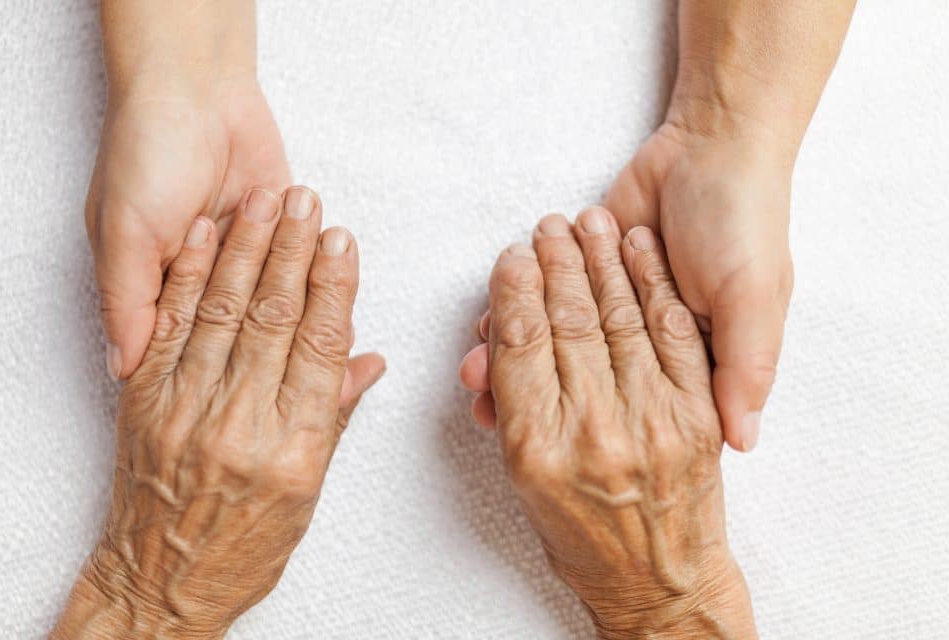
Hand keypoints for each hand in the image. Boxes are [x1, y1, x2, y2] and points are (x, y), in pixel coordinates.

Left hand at [54, 187, 384, 638]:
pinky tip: (209, 237)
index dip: (333, 287)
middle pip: (274, 317)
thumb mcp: (307, 492)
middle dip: (294, 251)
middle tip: (309, 203)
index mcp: (292, 447)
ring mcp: (186, 409)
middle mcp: (239, 423)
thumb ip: (334, 417)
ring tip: (267, 201)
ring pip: (224, 311)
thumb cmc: (243, 547)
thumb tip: (366, 360)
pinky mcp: (144, 402)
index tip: (343, 243)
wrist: (160, 581)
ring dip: (248, 249)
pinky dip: (191, 277)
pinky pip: (170, 327)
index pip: (319, 346)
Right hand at [86, 74, 291, 379]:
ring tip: (313, 322)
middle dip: (262, 344)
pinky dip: (320, 278)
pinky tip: (334, 296)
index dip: (208, 370)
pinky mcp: (283, 232)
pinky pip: (307, 268)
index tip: (234, 388)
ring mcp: (247, 256)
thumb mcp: (123, 234)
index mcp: (157, 284)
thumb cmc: (147, 152)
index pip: (184, 348)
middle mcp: (203, 277)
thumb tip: (122, 370)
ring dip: (296, 309)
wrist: (196, 87)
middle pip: (238, 332)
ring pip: (278, 304)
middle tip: (287, 360)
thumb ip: (126, 303)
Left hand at [460, 124, 793, 451]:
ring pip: (554, 345)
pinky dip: (513, 315)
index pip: (632, 409)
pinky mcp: (578, 272)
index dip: (587, 428)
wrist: (712, 145)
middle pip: (582, 381)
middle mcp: (641, 343)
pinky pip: (540, 305)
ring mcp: (605, 307)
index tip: (539, 442)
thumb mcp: (754, 296)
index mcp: (687, 360)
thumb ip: (745, 366)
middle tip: (482, 405)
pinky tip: (483, 330)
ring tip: (473, 369)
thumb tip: (742, 443)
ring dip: (514, 354)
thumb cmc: (744, 222)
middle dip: (532, 392)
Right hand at [476, 209, 754, 637]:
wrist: (664, 586)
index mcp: (538, 450)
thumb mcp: (525, 489)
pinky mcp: (697, 416)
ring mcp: (653, 421)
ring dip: (599, 262)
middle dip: (554, 266)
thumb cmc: (586, 541)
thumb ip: (508, 416)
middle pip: (567, 324)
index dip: (513, 294)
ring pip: (618, 319)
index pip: (521, 347)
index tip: (509, 259)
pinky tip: (636, 252)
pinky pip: (671, 334)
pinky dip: (653, 287)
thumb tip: (486, 364)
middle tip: (543, 228)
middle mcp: (594, 432)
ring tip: (582, 223)